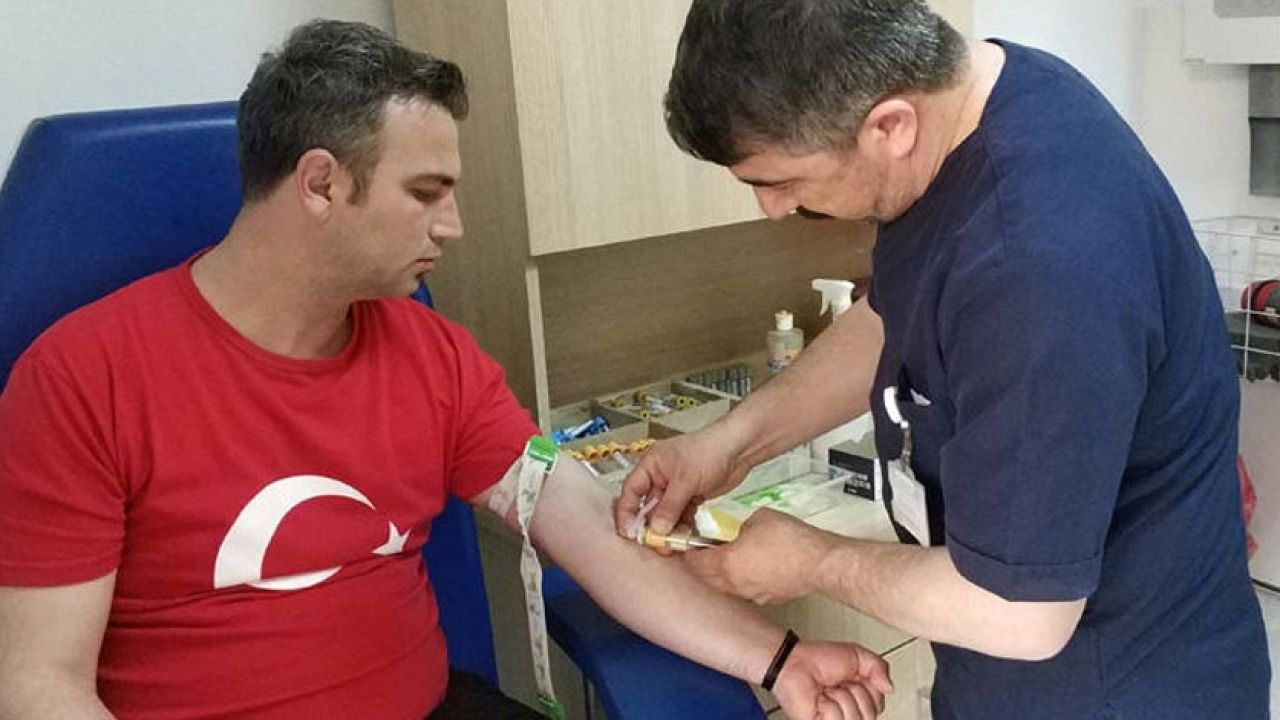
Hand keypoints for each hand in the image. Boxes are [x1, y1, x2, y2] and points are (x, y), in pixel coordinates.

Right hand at [614, 426, 750, 537]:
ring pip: (666, 513)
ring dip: (669, 529)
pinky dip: (683, 525)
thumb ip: (670, 506)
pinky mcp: (691, 495)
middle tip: (656, 544)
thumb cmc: (709, 451)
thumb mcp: (685, 479)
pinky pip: (681, 514)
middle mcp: (661, 476)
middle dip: (651, 526)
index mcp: (651, 465)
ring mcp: (676, 487)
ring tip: (675, 544)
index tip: (629, 532)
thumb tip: (657, 530)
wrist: (739, 448)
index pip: (631, 491)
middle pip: (648, 506)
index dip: (627, 512)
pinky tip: (688, 534)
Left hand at [684, 509, 833, 603]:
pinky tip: (755, 565)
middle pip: (706, 578)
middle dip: (701, 565)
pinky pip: (748, 589)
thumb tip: (742, 532)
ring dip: (723, 573)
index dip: (685, 552)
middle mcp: (736, 584)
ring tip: (729, 556)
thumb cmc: (792, 541)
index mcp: (726, 564)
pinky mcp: (769, 597)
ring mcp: (753, 594)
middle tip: (700, 551)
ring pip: (727, 585)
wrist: (821, 563)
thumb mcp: (758, 519)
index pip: (693, 563)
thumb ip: (742, 527)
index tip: (683, 544)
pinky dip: (745, 578)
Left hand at [773, 640, 892, 718]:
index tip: (853, 677)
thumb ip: (880, 667)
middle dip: (855, 692)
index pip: (879, 705)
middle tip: (839, 683)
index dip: (868, 689)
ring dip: (840, 697)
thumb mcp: (858, 655)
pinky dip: (827, 705)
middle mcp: (850, 711)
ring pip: (854, 718)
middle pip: (870, 715)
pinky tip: (820, 699)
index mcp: (861, 697)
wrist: (794, 662)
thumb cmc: (819, 659)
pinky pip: (836, 719)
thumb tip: (890, 687)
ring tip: (828, 690)